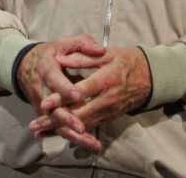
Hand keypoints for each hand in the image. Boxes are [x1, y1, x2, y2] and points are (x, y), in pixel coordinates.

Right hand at [16, 35, 107, 148]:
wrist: (24, 65)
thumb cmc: (50, 54)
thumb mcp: (63, 44)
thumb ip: (82, 44)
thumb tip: (101, 50)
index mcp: (46, 69)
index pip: (54, 79)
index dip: (64, 88)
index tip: (78, 95)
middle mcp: (42, 89)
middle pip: (53, 108)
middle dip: (67, 119)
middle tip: (82, 128)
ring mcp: (42, 104)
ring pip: (56, 122)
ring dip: (72, 134)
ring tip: (91, 143)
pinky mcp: (45, 114)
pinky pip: (58, 127)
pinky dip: (71, 137)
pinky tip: (88, 143)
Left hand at [29, 46, 151, 149]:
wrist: (150, 77)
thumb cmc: (126, 61)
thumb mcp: (106, 54)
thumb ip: (82, 56)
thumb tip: (59, 59)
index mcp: (106, 80)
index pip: (81, 92)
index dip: (62, 98)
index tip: (45, 104)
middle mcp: (108, 99)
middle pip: (79, 114)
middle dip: (55, 120)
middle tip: (35, 124)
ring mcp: (110, 111)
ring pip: (83, 124)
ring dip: (61, 129)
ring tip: (40, 130)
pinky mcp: (110, 117)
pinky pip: (90, 126)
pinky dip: (73, 130)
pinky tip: (57, 131)